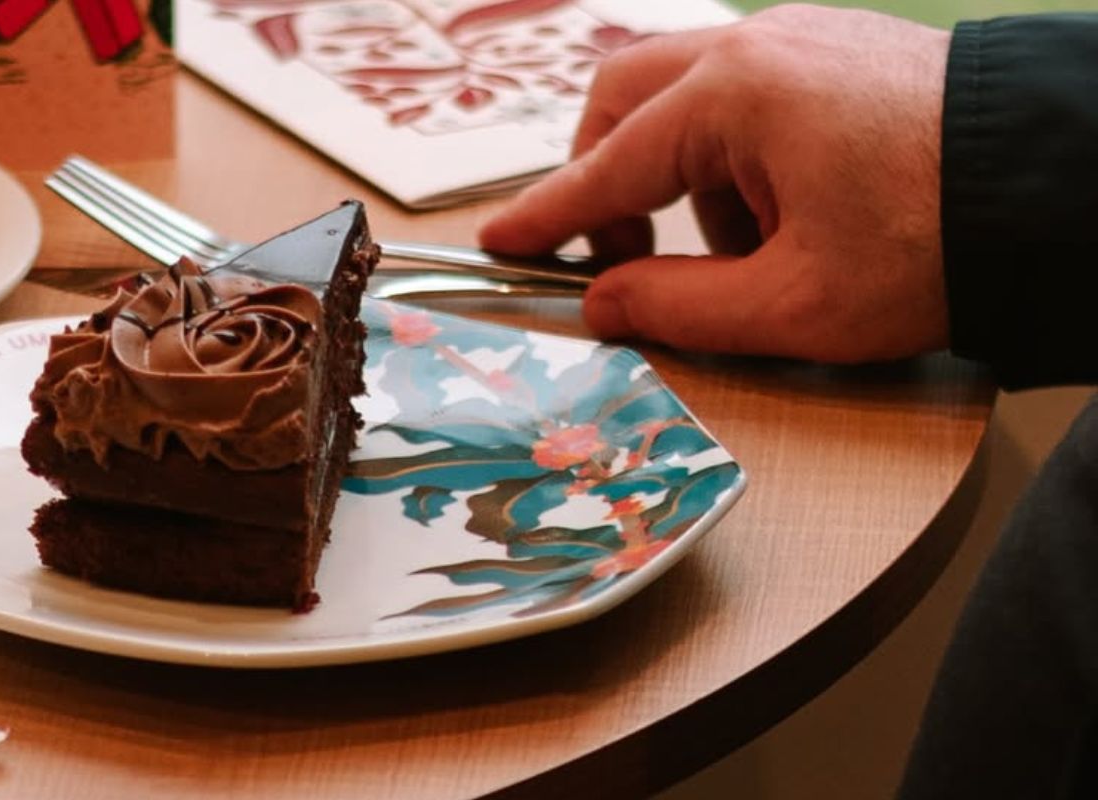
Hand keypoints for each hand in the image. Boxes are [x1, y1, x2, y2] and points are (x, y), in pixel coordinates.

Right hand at [478, 4, 950, 362]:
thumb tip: (602, 305)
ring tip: (736, 251)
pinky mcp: (837, 47)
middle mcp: (756, 46)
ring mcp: (801, 36)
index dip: (544, 217)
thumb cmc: (937, 244)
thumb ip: (677, 306)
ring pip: (682, 91)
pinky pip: (744, 90)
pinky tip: (780, 212)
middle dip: (602, 178)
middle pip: (623, 98)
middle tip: (613, 257)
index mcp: (733, 96)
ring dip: (675, 171)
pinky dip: (730, 152)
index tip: (497, 244)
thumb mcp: (794, 305)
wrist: (1068, 183)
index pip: (605, 166)